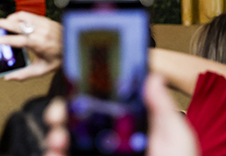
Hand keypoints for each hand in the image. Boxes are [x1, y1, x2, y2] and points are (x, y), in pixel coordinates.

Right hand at [0, 11, 61, 80]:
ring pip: (22, 16)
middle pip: (18, 24)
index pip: (19, 40)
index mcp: (39, 44)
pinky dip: (19, 17)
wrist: (74, 46)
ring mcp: (43, 23)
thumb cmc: (58, 59)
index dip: (6, 40)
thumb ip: (24, 74)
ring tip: (3, 24)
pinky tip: (14, 22)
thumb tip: (8, 78)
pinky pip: (28, 15)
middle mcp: (41, 32)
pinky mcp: (45, 19)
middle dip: (2, 23)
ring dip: (10, 18)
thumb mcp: (42, 70)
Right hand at [41, 74, 199, 155]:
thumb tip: (153, 76)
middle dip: (63, 111)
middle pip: (77, 121)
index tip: (77, 85)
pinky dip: (52, 153)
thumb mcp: (174, 139)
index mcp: (130, 131)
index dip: (87, 93)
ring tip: (57, 137)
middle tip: (60, 113)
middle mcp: (109, 145)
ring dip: (55, 133)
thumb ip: (162, 109)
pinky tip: (56, 152)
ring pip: (64, 140)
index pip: (104, 105)